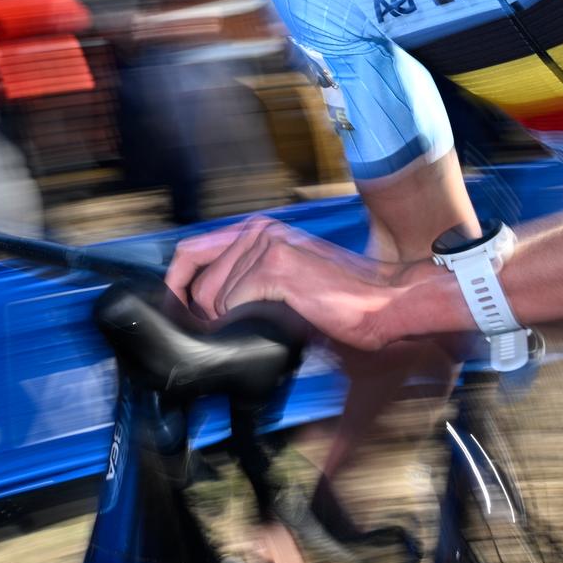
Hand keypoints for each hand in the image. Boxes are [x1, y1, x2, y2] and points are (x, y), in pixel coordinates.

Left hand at [164, 215, 416, 351]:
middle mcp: (258, 230)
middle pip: (194, 274)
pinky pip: (231, 304)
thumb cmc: (343, 300)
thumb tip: (207, 308)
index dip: (176, 283)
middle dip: (196, 309)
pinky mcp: (275, 268)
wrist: (386, 302)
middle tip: (218, 332)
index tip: (177, 312)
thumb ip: (248, 281)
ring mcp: (266, 246)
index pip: (191, 250)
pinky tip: (270, 326)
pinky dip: (243, 323)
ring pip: (212, 295)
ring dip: (227, 322)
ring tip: (261, 327)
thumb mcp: (287, 280)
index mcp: (259, 230)